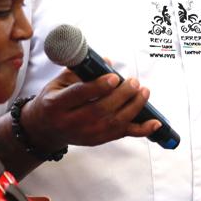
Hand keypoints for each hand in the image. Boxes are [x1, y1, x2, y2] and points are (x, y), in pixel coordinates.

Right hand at [20, 69, 161, 148]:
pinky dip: (142, 129)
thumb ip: (79, 71)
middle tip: (133, 81)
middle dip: (122, 95)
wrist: (44, 130)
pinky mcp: (99, 140)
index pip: (80, 95)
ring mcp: (87, 134)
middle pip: (101, 109)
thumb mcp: (57, 83)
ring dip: (134, 106)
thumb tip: (106, 60)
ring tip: (143, 91)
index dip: (98, 86)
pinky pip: (123, 134)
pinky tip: (155, 122)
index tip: (114, 77)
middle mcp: (72, 122)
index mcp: (57, 105)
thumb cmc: (52, 101)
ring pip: (115, 122)